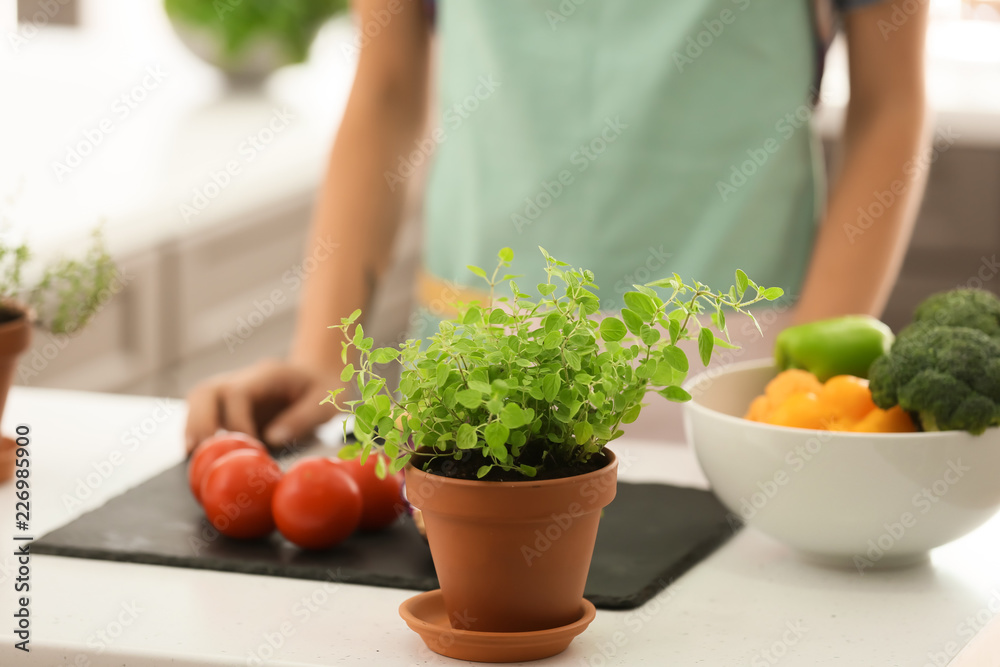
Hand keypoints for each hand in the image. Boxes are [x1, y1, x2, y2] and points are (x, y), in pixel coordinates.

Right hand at [184, 359, 343, 452]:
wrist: (316, 376)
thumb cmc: (324, 389)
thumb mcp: (326, 402)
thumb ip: (302, 418)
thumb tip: (272, 439)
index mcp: (267, 375)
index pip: (239, 394)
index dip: (237, 422)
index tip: (250, 447)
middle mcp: (243, 379)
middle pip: (206, 391)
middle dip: (199, 421)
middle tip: (199, 451)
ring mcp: (231, 390)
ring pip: (198, 399)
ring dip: (192, 426)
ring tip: (193, 456)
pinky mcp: (227, 405)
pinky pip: (202, 413)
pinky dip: (197, 431)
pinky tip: (199, 455)